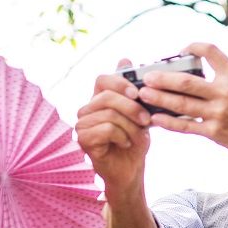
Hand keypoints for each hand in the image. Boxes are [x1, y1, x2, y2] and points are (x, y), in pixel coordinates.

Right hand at [75, 60, 152, 190]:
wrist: (131, 169)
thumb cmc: (134, 141)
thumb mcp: (140, 113)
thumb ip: (134, 92)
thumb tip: (124, 58)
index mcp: (99, 99)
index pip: (102, 79)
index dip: (120, 83)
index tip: (138, 94)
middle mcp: (87, 109)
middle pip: (107, 97)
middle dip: (132, 108)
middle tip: (145, 120)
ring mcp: (82, 124)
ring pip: (109, 114)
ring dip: (130, 127)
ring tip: (136, 136)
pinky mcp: (83, 140)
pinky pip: (106, 129)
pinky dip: (122, 136)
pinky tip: (125, 143)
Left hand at [132, 43, 227, 161]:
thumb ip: (227, 78)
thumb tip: (201, 72)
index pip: (209, 51)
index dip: (191, 47)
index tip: (180, 51)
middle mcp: (227, 92)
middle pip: (186, 81)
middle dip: (162, 78)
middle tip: (147, 76)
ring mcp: (220, 113)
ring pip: (181, 104)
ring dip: (159, 98)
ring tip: (144, 94)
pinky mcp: (215, 132)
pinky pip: (186, 126)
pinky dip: (168, 122)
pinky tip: (156, 118)